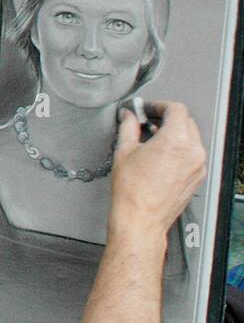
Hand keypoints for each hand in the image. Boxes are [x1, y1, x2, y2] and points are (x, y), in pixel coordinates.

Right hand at [108, 101, 205, 240]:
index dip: (159, 105)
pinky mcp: (197, 176)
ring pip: (191, 137)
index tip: (147, 108)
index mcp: (176, 140)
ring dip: (174, 133)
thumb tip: (128, 116)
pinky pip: (192, 154)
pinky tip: (161, 155)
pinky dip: (179, 149)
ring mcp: (197, 165)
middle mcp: (193, 151)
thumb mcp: (124, 151)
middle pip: (186, 122)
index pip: (176, 109)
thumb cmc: (132, 191)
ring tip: (152, 139)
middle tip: (147, 121)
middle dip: (166, 118)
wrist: (141, 218)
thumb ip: (128, 127)